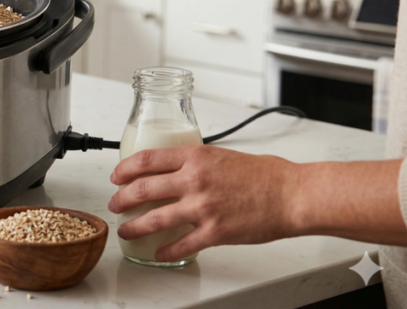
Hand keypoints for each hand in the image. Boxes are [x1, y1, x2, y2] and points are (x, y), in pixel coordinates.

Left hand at [108, 145, 294, 261]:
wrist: (292, 195)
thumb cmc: (266, 175)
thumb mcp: (222, 155)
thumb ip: (197, 162)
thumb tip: (178, 169)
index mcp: (195, 157)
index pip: (146, 160)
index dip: (124, 169)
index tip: (116, 176)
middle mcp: (194, 180)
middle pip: (142, 189)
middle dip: (122, 199)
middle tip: (115, 204)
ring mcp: (203, 207)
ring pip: (154, 219)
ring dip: (134, 226)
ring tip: (125, 230)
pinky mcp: (215, 232)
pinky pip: (181, 245)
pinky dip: (165, 251)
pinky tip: (158, 252)